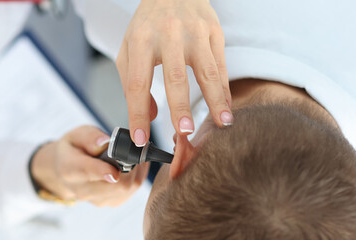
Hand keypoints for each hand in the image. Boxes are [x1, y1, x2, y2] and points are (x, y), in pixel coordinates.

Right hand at [31, 126, 149, 206]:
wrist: (67, 169)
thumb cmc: (73, 149)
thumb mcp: (76, 135)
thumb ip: (90, 137)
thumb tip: (105, 142)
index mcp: (70, 170)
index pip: (89, 173)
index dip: (106, 170)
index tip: (118, 165)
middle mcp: (83, 190)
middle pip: (116, 185)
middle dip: (130, 166)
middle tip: (134, 150)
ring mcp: (97, 200)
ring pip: (128, 188)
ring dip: (136, 171)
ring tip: (134, 156)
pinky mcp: (110, 202)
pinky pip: (131, 191)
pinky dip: (136, 177)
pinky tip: (133, 166)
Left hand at [116, 0, 231, 146]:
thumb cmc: (149, 24)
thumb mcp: (129, 47)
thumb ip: (132, 83)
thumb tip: (150, 117)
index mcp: (141, 40)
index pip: (137, 83)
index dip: (138, 114)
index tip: (141, 139)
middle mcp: (168, 35)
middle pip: (175, 77)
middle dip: (179, 108)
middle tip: (183, 133)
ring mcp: (194, 32)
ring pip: (206, 72)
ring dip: (214, 101)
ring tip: (221, 124)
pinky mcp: (214, 31)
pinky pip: (221, 65)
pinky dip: (224, 89)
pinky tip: (225, 108)